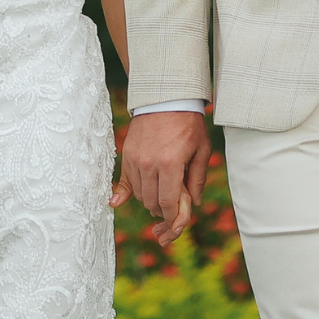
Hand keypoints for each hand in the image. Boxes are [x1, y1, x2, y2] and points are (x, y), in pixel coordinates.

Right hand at [114, 111, 208, 245]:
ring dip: (150, 199)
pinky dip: (128, 192)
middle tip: (171, 206)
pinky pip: (126, 181)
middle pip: (151, 202)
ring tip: (161, 194)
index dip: (172, 217)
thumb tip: (194, 203)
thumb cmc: (188, 123)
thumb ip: (197, 178)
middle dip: (162, 210)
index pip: (167, 203)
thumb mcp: (201, 149)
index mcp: (170, 164)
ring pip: (139, 195)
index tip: (176, 220)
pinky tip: (116, 201)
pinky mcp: (127, 155)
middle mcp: (149, 164)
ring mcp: (135, 160)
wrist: (165, 98)